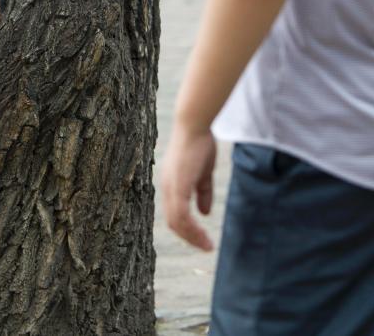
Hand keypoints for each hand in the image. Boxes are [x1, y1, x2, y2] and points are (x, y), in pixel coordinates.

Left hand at [160, 126, 216, 250]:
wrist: (195, 126)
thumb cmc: (199, 144)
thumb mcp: (204, 173)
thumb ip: (203, 192)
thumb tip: (205, 213)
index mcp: (171, 185)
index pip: (174, 214)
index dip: (187, 229)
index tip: (202, 239)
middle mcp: (167, 188)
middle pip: (173, 222)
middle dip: (190, 237)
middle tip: (206, 247)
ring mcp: (170, 187)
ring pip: (176, 222)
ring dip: (192, 236)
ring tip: (207, 246)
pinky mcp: (178, 186)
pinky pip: (182, 214)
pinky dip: (192, 228)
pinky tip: (203, 234)